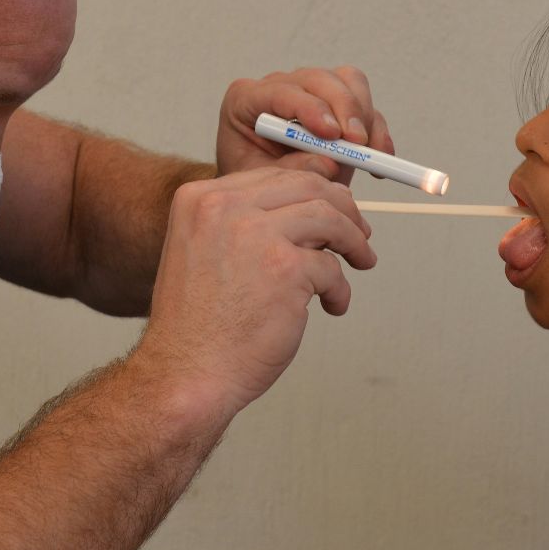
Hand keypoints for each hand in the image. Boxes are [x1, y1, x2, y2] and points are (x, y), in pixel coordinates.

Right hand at [133, 167, 376, 413]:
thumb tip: (305, 210)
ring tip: (360, 262)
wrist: (187, 373)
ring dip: (354, 242)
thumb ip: (243, 225)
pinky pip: (332, 268)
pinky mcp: (285, 269)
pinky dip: (339, 289)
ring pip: (329, 218)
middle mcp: (225, 208)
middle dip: (344, 210)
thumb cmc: (199, 326)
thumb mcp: (205, 252)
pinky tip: (331, 305)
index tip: (334, 210)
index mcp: (201, 199)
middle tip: (359, 235)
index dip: (314, 191)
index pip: (275, 175)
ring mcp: (256, 236)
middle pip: (308, 187)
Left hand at [217, 66, 395, 182]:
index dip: (311, 109)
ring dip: (364, 117)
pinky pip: (366, 105)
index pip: (282, 92)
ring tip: (369, 154)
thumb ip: (291, 171)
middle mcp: (279, 88)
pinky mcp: (336, 105)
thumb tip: (329, 163)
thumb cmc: (252, 181)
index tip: (332, 134)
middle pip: (319, 80)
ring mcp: (310, 92)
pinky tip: (380, 156)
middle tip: (357, 144)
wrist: (261, 190)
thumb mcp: (261, 182)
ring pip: (348, 82)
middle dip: (345, 109)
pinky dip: (377, 131)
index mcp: (246, 100)